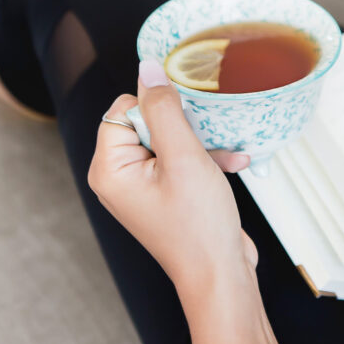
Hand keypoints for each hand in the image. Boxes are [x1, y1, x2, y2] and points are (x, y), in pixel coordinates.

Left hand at [88, 60, 257, 297]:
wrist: (220, 275)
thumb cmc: (199, 225)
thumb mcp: (185, 157)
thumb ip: (164, 110)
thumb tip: (148, 68)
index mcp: (110, 169)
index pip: (123, 109)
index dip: (159, 109)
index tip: (188, 121)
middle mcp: (119, 178)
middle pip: (146, 122)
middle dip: (185, 126)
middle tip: (207, 140)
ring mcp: (143, 188)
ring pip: (170, 139)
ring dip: (202, 143)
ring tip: (226, 156)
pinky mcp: (166, 195)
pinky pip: (181, 160)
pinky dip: (206, 160)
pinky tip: (234, 165)